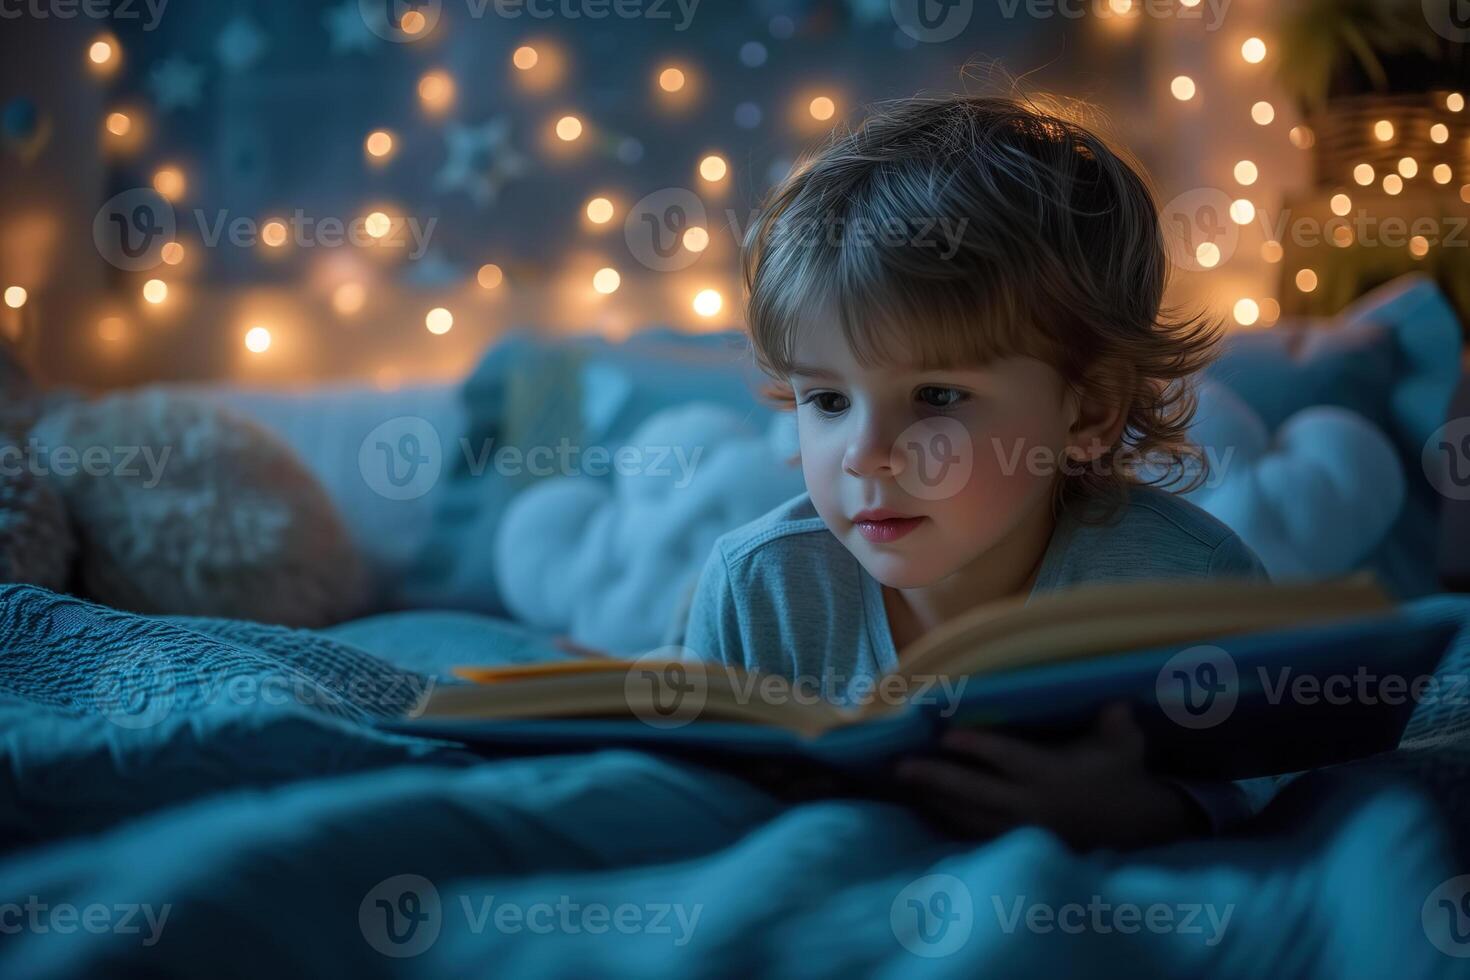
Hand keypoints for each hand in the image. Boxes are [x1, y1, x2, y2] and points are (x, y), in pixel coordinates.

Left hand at [894, 702, 1207, 848]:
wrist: (1135, 825)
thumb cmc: (1122, 773)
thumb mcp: (1126, 745)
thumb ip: (1116, 723)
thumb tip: (1115, 703)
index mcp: (1051, 774)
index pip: (1008, 758)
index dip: (978, 747)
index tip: (946, 736)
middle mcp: (1032, 804)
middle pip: (976, 792)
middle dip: (937, 778)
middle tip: (901, 766)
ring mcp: (1023, 827)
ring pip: (970, 816)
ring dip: (935, 800)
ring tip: (905, 784)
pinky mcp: (1020, 842)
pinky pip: (978, 835)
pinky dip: (950, 822)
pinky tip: (927, 808)